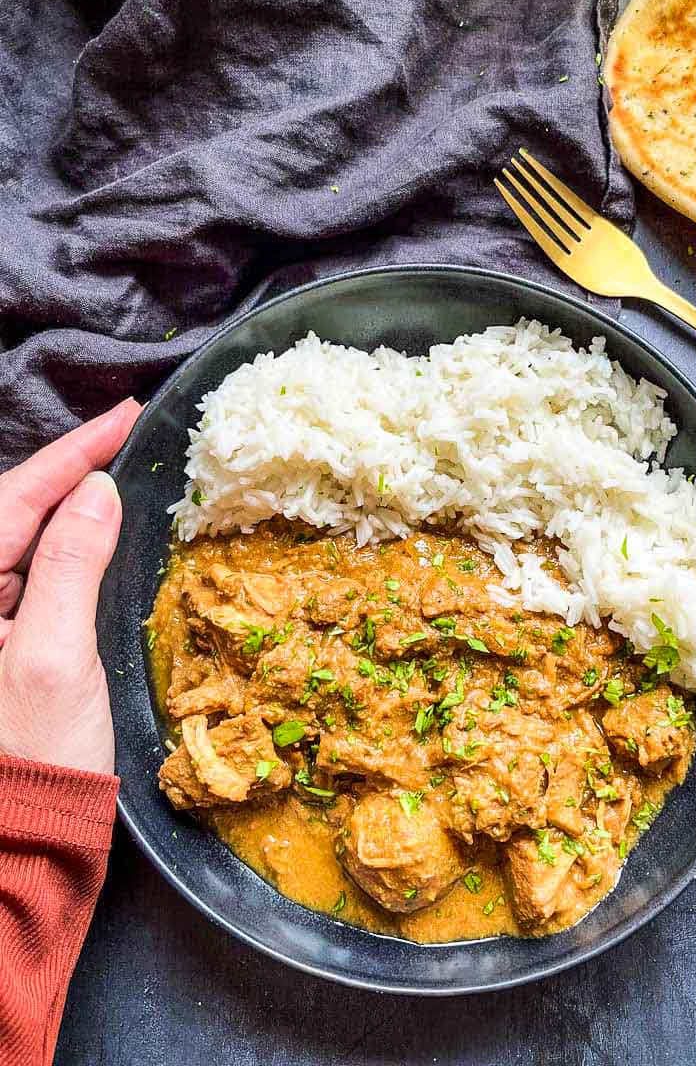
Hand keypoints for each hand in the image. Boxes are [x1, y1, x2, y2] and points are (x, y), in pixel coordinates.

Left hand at [0, 400, 140, 773]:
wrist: (26, 834)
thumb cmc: (33, 755)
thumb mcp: (55, 656)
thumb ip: (72, 565)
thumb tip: (98, 491)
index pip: (14, 499)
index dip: (71, 452)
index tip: (124, 416)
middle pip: (18, 510)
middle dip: (73, 466)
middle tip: (129, 430)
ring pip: (31, 536)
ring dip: (76, 499)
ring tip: (122, 464)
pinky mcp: (10, 639)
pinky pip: (42, 571)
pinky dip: (77, 542)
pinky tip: (105, 526)